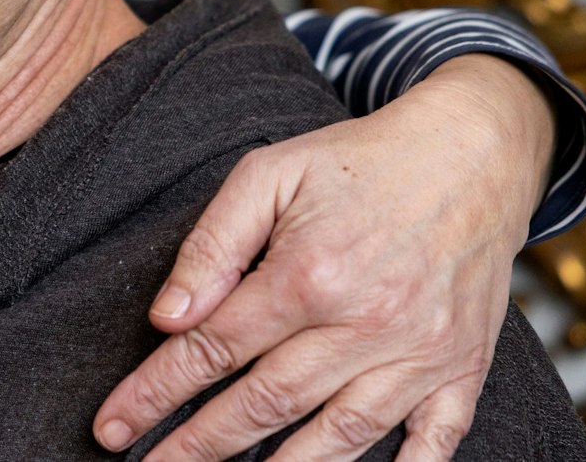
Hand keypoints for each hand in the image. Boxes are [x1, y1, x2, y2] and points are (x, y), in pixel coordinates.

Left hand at [93, 55, 554, 461]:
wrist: (473, 152)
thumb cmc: (359, 161)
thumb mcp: (270, 174)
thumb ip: (213, 245)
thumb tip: (167, 318)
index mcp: (310, 273)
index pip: (213, 349)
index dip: (155, 394)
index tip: (112, 426)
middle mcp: (365, 324)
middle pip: (264, 404)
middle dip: (197, 445)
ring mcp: (419, 355)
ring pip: (337, 438)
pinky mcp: (461, 371)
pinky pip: (432, 444)